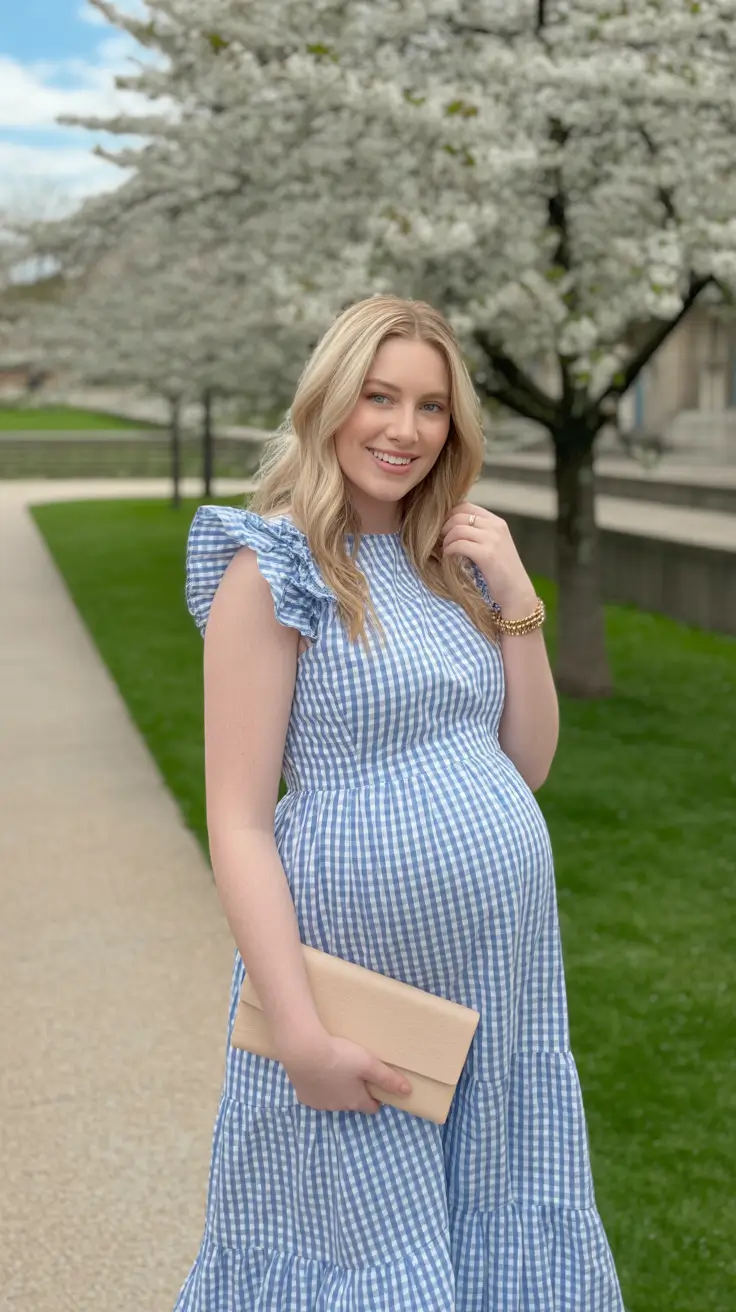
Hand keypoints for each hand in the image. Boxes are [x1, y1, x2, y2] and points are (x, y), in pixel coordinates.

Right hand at [276, 1028, 412, 1114]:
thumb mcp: (368, 1064)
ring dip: (335, 1089)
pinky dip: (318, 1087)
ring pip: (332, 1099)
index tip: (375, 1087)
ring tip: (335, 1070)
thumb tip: (408, 1092)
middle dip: (354, 1092)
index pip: (371, 1107)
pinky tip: (317, 1072)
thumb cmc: (340, 1057)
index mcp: (355, 1100)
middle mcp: (338, 1107)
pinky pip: (315, 1095)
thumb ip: (388, 1078)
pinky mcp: (303, 1096)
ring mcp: (319, 1104)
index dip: (376, 1098)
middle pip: (351, 1103)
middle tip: (354, 1073)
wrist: (304, 1052)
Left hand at [440, 501, 536, 615]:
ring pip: (457, 529)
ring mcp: (492, 539)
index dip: (449, 516)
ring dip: (446, 541)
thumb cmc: (502, 573)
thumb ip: (478, 534)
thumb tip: (450, 527)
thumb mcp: (494, 545)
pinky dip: (449, 551)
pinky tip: (448, 558)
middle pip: (458, 516)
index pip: (466, 506)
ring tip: (445, 551)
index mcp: (496, 522)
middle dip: (444, 528)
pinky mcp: (487, 554)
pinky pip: (458, 545)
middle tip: (440, 542)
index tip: (443, 530)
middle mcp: (495, 527)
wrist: (517, 593)